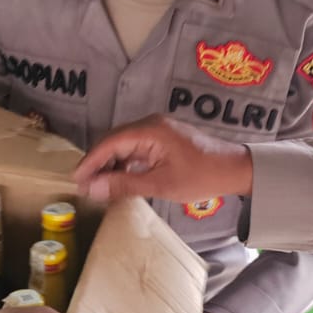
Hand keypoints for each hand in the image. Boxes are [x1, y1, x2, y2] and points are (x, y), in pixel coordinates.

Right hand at [75, 116, 253, 202]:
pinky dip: (124, 162)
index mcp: (150, 130)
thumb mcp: (161, 184)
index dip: (90, 161)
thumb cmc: (202, 176)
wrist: (236, 169)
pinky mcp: (163, 139)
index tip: (76, 179)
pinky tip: (119, 179)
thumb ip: (125, 184)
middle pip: (114, 141)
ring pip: (124, 145)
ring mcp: (157, 130)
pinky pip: (136, 148)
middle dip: (97, 163)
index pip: (110, 142)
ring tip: (98, 186)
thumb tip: (94, 188)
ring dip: (110, 164)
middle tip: (83, 186)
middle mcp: (151, 124)